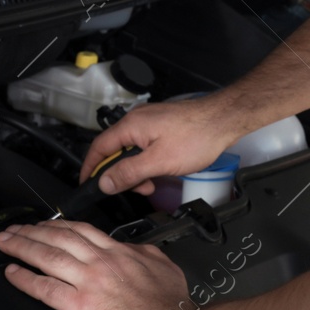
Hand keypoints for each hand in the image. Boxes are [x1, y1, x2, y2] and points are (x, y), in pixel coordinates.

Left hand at [0, 219, 192, 309]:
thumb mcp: (166, 268)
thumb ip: (147, 255)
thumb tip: (137, 250)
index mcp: (121, 254)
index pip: (82, 231)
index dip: (58, 226)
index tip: (45, 225)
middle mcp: (102, 263)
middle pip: (59, 238)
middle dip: (32, 230)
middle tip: (14, 229)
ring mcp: (90, 283)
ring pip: (48, 256)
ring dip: (22, 246)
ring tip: (5, 243)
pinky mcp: (80, 308)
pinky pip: (45, 289)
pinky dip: (25, 279)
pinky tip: (12, 274)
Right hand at [80, 95, 242, 195]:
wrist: (223, 121)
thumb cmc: (196, 137)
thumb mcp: (158, 162)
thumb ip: (129, 173)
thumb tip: (104, 182)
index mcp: (131, 126)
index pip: (99, 148)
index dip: (91, 168)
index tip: (87, 184)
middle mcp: (136, 120)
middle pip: (115, 150)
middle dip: (121, 174)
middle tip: (136, 189)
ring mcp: (150, 121)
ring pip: (131, 150)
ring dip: (137, 170)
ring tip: (152, 183)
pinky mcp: (161, 126)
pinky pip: (144, 146)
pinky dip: (147, 162)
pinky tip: (159, 172)